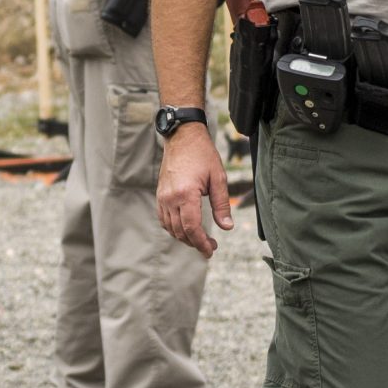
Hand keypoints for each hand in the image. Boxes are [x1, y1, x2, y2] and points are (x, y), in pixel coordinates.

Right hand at [156, 124, 233, 254]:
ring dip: (184, 237)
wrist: (183, 137)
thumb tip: (227, 227)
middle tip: (211, 246)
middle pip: (180, 231)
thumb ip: (222, 204)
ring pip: (170, 228)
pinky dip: (174, 228)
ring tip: (200, 239)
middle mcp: (171, 197)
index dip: (201, 243)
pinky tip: (186, 228)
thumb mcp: (218, 178)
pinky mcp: (160, 195)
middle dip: (195, 243)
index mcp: (186, 193)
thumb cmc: (203, 154)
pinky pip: (163, 219)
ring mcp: (162, 197)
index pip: (191, 228)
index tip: (211, 251)